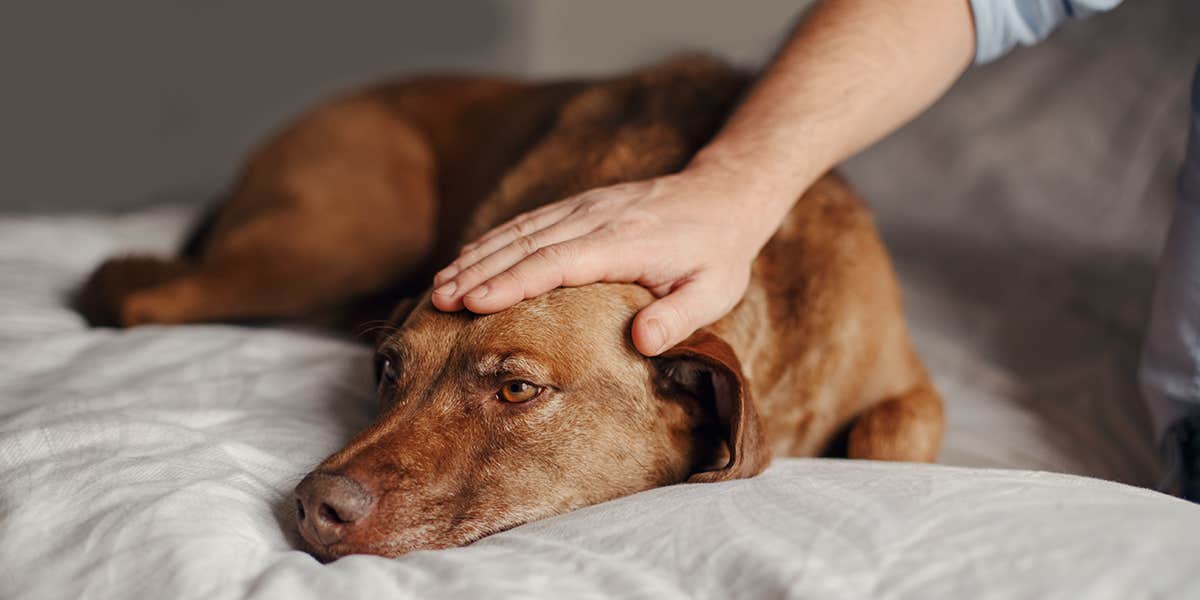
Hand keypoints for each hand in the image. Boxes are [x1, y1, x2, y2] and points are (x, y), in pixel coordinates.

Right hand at [430, 165, 775, 354]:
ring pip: (520, 230)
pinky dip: (495, 240)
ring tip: (441, 286)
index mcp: (624, 243)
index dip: (512, 282)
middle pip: (526, 244)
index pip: (557, 262)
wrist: (723, 194)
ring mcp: (585, 207)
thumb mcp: (714, 292)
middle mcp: (596, 218)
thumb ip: (679, 318)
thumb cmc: (718, 253)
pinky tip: (469, 258)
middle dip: (478, 272)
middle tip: (440, 300)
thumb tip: (642, 342)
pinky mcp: (581, 204)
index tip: (474, 303)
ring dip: (478, 256)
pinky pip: (530, 222)